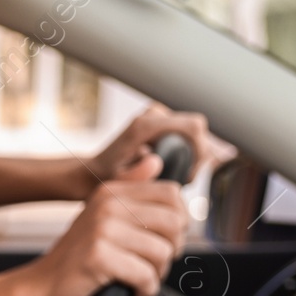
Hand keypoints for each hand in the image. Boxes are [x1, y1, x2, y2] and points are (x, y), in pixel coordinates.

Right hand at [19, 153, 188, 295]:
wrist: (40, 287)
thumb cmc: (75, 259)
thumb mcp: (102, 217)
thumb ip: (131, 189)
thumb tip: (155, 161)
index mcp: (110, 192)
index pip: (171, 194)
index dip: (177, 222)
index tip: (161, 240)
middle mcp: (107, 205)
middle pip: (173, 223)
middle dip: (170, 250)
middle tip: (151, 264)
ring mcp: (101, 230)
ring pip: (162, 252)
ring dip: (156, 274)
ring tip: (136, 279)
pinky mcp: (98, 257)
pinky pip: (146, 276)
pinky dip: (144, 290)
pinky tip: (130, 291)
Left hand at [85, 104, 218, 187]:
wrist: (95, 170)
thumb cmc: (106, 177)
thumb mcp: (118, 181)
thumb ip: (135, 174)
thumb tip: (155, 162)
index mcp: (145, 125)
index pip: (192, 127)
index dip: (200, 151)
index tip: (189, 174)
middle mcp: (153, 114)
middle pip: (197, 128)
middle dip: (199, 154)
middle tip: (186, 178)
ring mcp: (158, 114)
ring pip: (194, 130)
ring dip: (195, 153)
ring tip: (182, 174)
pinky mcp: (161, 120)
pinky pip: (188, 132)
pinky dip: (189, 150)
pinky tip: (180, 167)